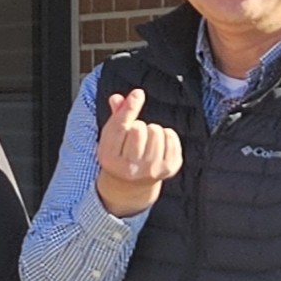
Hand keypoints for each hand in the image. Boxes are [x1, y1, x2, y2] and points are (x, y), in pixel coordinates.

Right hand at [94, 88, 182, 218]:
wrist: (129, 186)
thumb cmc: (119, 155)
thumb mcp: (111, 138)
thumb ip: (115, 117)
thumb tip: (119, 98)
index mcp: (109, 158)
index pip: (120, 127)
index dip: (129, 108)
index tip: (138, 94)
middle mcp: (130, 168)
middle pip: (139, 128)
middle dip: (138, 125)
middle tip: (135, 136)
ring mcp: (151, 170)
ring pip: (156, 131)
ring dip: (152, 130)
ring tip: (147, 141)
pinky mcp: (169, 169)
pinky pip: (171, 137)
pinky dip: (167, 135)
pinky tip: (159, 143)